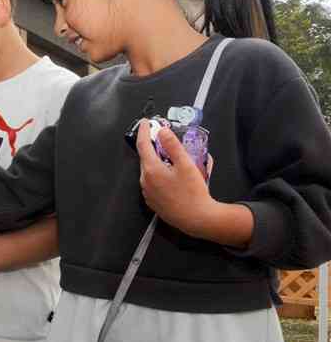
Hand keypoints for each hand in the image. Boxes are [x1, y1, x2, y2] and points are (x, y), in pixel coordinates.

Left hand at [137, 119, 217, 237]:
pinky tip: (172, 176)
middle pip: (146, 158)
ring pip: (149, 171)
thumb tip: (163, 131)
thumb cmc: (192, 193)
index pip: (143, 145)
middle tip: (163, 138)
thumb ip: (173, 146)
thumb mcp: (186, 165)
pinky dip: (159, 174)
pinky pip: (153, 183)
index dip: (144, 131)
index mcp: (151, 169)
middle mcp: (145, 181)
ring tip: (171, 158)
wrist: (197, 219)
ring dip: (157, 161)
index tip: (146, 122)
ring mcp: (148, 192)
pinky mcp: (153, 201)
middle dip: (152, 146)